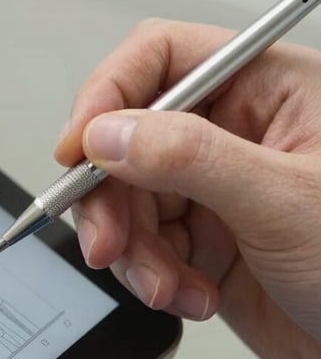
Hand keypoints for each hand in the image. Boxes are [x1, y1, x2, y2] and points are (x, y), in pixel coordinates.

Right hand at [56, 19, 320, 358]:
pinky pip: (144, 250)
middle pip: (128, 142)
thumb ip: (188, 158)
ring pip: (128, 203)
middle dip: (111, 201)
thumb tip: (106, 134)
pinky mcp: (203, 243)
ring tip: (166, 288)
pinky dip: (154, 279)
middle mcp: (234, 134)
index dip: (107, 97)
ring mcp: (215, 191)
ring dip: (134, 254)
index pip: (161, 61)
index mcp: (267, 91)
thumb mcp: (282, 201)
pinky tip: (191, 298)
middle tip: (106, 246)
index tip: (76, 150)